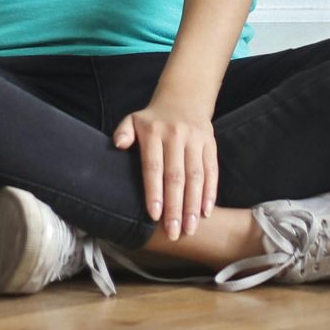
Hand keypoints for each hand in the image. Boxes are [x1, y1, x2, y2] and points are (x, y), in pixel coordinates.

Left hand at [112, 91, 216, 238]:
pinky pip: (212, 170)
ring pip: (195, 176)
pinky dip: (210, 192)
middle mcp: (176, 134)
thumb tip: (118, 144)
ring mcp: (195, 139)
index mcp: (154, 131)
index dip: (154, 192)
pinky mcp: (210, 143)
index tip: (155, 216)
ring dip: (193, 205)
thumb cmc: (154, 119)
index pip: (153, 166)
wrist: (184, 97)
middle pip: (176, 176)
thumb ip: (124, 132)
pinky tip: (206, 212)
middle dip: (175, 207)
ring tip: (190, 229)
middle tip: (173, 233)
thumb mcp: (134, 119)